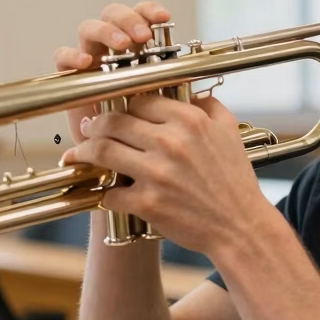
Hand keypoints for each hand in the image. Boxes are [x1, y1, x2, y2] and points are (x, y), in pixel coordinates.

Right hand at [53, 0, 171, 148]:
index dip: (149, 10)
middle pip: (113, 14)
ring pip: (89, 28)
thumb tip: (193, 72)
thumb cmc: (148, 124)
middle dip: (128, 19)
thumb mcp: (167, 101)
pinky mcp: (71, 76)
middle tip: (143, 36)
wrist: (125, 153)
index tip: (163, 17)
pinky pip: (62, 57)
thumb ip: (176, 84)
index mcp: (137, 45)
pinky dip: (72, 55)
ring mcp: (90, 59)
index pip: (140, 15)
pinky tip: (86, 63)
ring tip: (121, 45)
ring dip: (106, 31)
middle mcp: (111, 47)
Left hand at [62, 92, 272, 256]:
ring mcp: (157, 174)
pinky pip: (111, 192)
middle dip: (95, 125)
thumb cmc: (235, 181)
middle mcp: (170, 143)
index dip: (122, 104)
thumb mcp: (229, 131)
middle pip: (113, 121)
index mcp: (189, 120)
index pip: (138, 99)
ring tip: (79, 154)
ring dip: (86, 152)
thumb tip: (186, 92)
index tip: (115, 111)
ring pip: (103, 151)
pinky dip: (104, 191)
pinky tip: (104, 190)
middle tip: (88, 130)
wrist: (240, 226)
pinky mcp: (148, 204)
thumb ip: (208, 105)